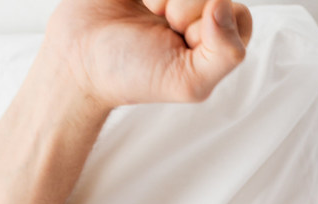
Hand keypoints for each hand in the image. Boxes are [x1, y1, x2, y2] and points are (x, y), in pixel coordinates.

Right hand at [42, 0, 253, 110]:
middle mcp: (200, 10)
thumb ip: (226, 53)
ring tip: (150, 12)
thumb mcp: (190, 81)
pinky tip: (138, 0)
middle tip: (164, 27)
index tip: (184, 42)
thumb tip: (225, 5)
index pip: (238, 14)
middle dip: (186, 9)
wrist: (79, 58)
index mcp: (218, 37)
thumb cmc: (135, 75)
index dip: (213, 26)